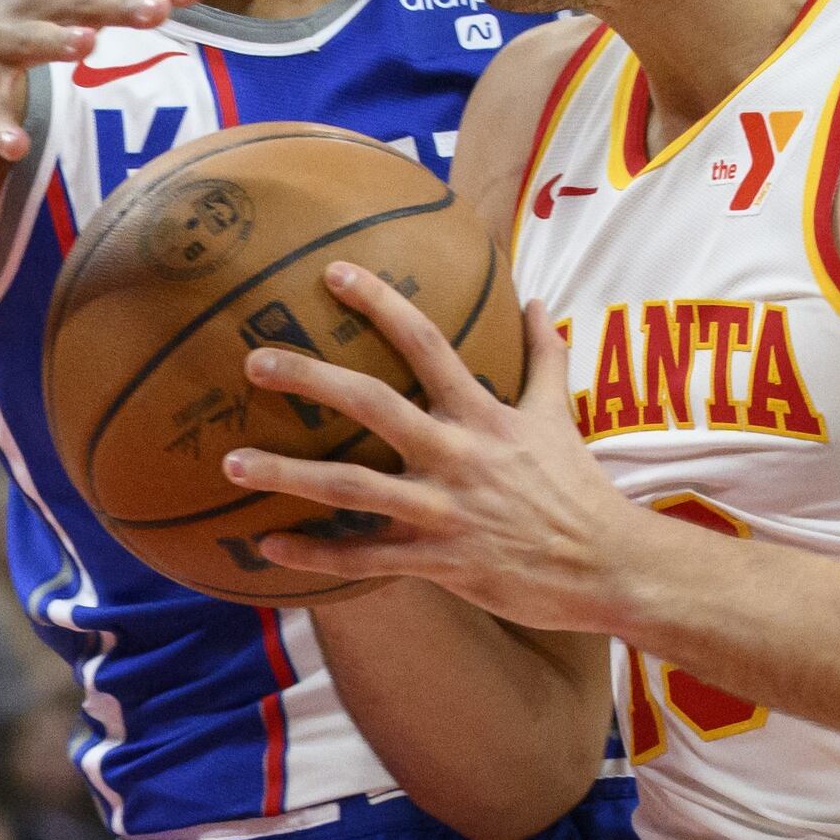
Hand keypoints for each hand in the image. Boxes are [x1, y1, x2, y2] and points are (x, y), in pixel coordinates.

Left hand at [220, 270, 648, 634]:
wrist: (607, 566)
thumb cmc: (577, 490)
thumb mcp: (561, 415)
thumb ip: (544, 356)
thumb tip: (538, 302)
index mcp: (483, 414)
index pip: (427, 343)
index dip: (381, 303)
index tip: (333, 273)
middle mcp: (457, 455)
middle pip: (373, 406)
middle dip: (311, 379)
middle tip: (254, 359)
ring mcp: (443, 511)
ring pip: (352, 487)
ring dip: (288, 475)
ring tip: (232, 463)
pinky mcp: (439, 562)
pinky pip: (364, 560)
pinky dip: (314, 556)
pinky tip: (266, 547)